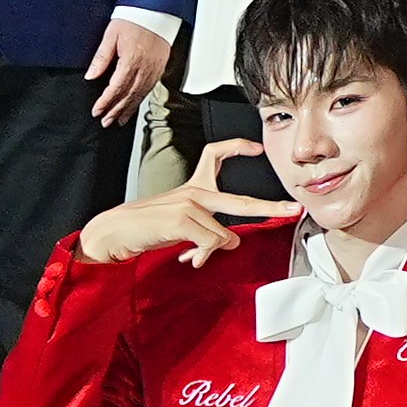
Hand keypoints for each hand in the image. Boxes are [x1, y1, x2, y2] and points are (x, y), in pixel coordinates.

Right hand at [77, 140, 282, 267]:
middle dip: (270, 207)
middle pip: (240, 200)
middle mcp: (194, 192)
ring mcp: (189, 205)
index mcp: (193, 188)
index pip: (215, 155)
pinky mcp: (182, 220)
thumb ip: (208, 230)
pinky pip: (209, 243)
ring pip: (222, 235)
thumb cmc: (146, 227)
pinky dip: (203, 255)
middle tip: (292, 209)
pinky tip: (188, 259)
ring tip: (193, 257)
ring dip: (211, 251)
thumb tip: (232, 242)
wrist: (114, 232)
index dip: (237, 147)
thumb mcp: (182, 225)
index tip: (256, 148)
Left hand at [82, 15, 172, 127]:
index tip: (97, 111)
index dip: (105, 102)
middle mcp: (144, 68)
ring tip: (118, 121)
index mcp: (131, 60)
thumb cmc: (134, 19)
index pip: (116, 87)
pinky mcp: (159, 68)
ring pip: (140, 95)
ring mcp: (154, 69)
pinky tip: (134, 105)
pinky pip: (149, 89)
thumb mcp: (111, 35)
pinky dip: (140, 100)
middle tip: (105, 122)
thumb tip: (91, 75)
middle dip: (115, 110)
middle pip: (128, 95)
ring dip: (128, 109)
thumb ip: (101, 57)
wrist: (157, 11)